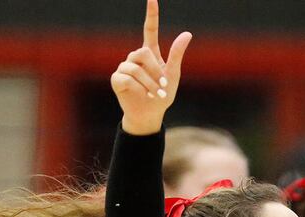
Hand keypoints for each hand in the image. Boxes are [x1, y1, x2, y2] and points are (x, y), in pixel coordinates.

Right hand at [111, 0, 191, 135]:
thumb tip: (187, 33)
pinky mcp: (116, 78)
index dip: (152, 15)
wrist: (150, 114)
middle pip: (142, 52)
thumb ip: (177, 54)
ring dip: (149, 83)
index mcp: (150, 54)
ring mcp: (124, 67)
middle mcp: (135, 58)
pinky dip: (138, 88)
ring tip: (155, 94)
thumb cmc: (162, 95)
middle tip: (163, 87)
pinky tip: (142, 94)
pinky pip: (126, 77)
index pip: (150, 30)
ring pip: (135, 67)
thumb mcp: (173, 75)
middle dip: (155, 70)